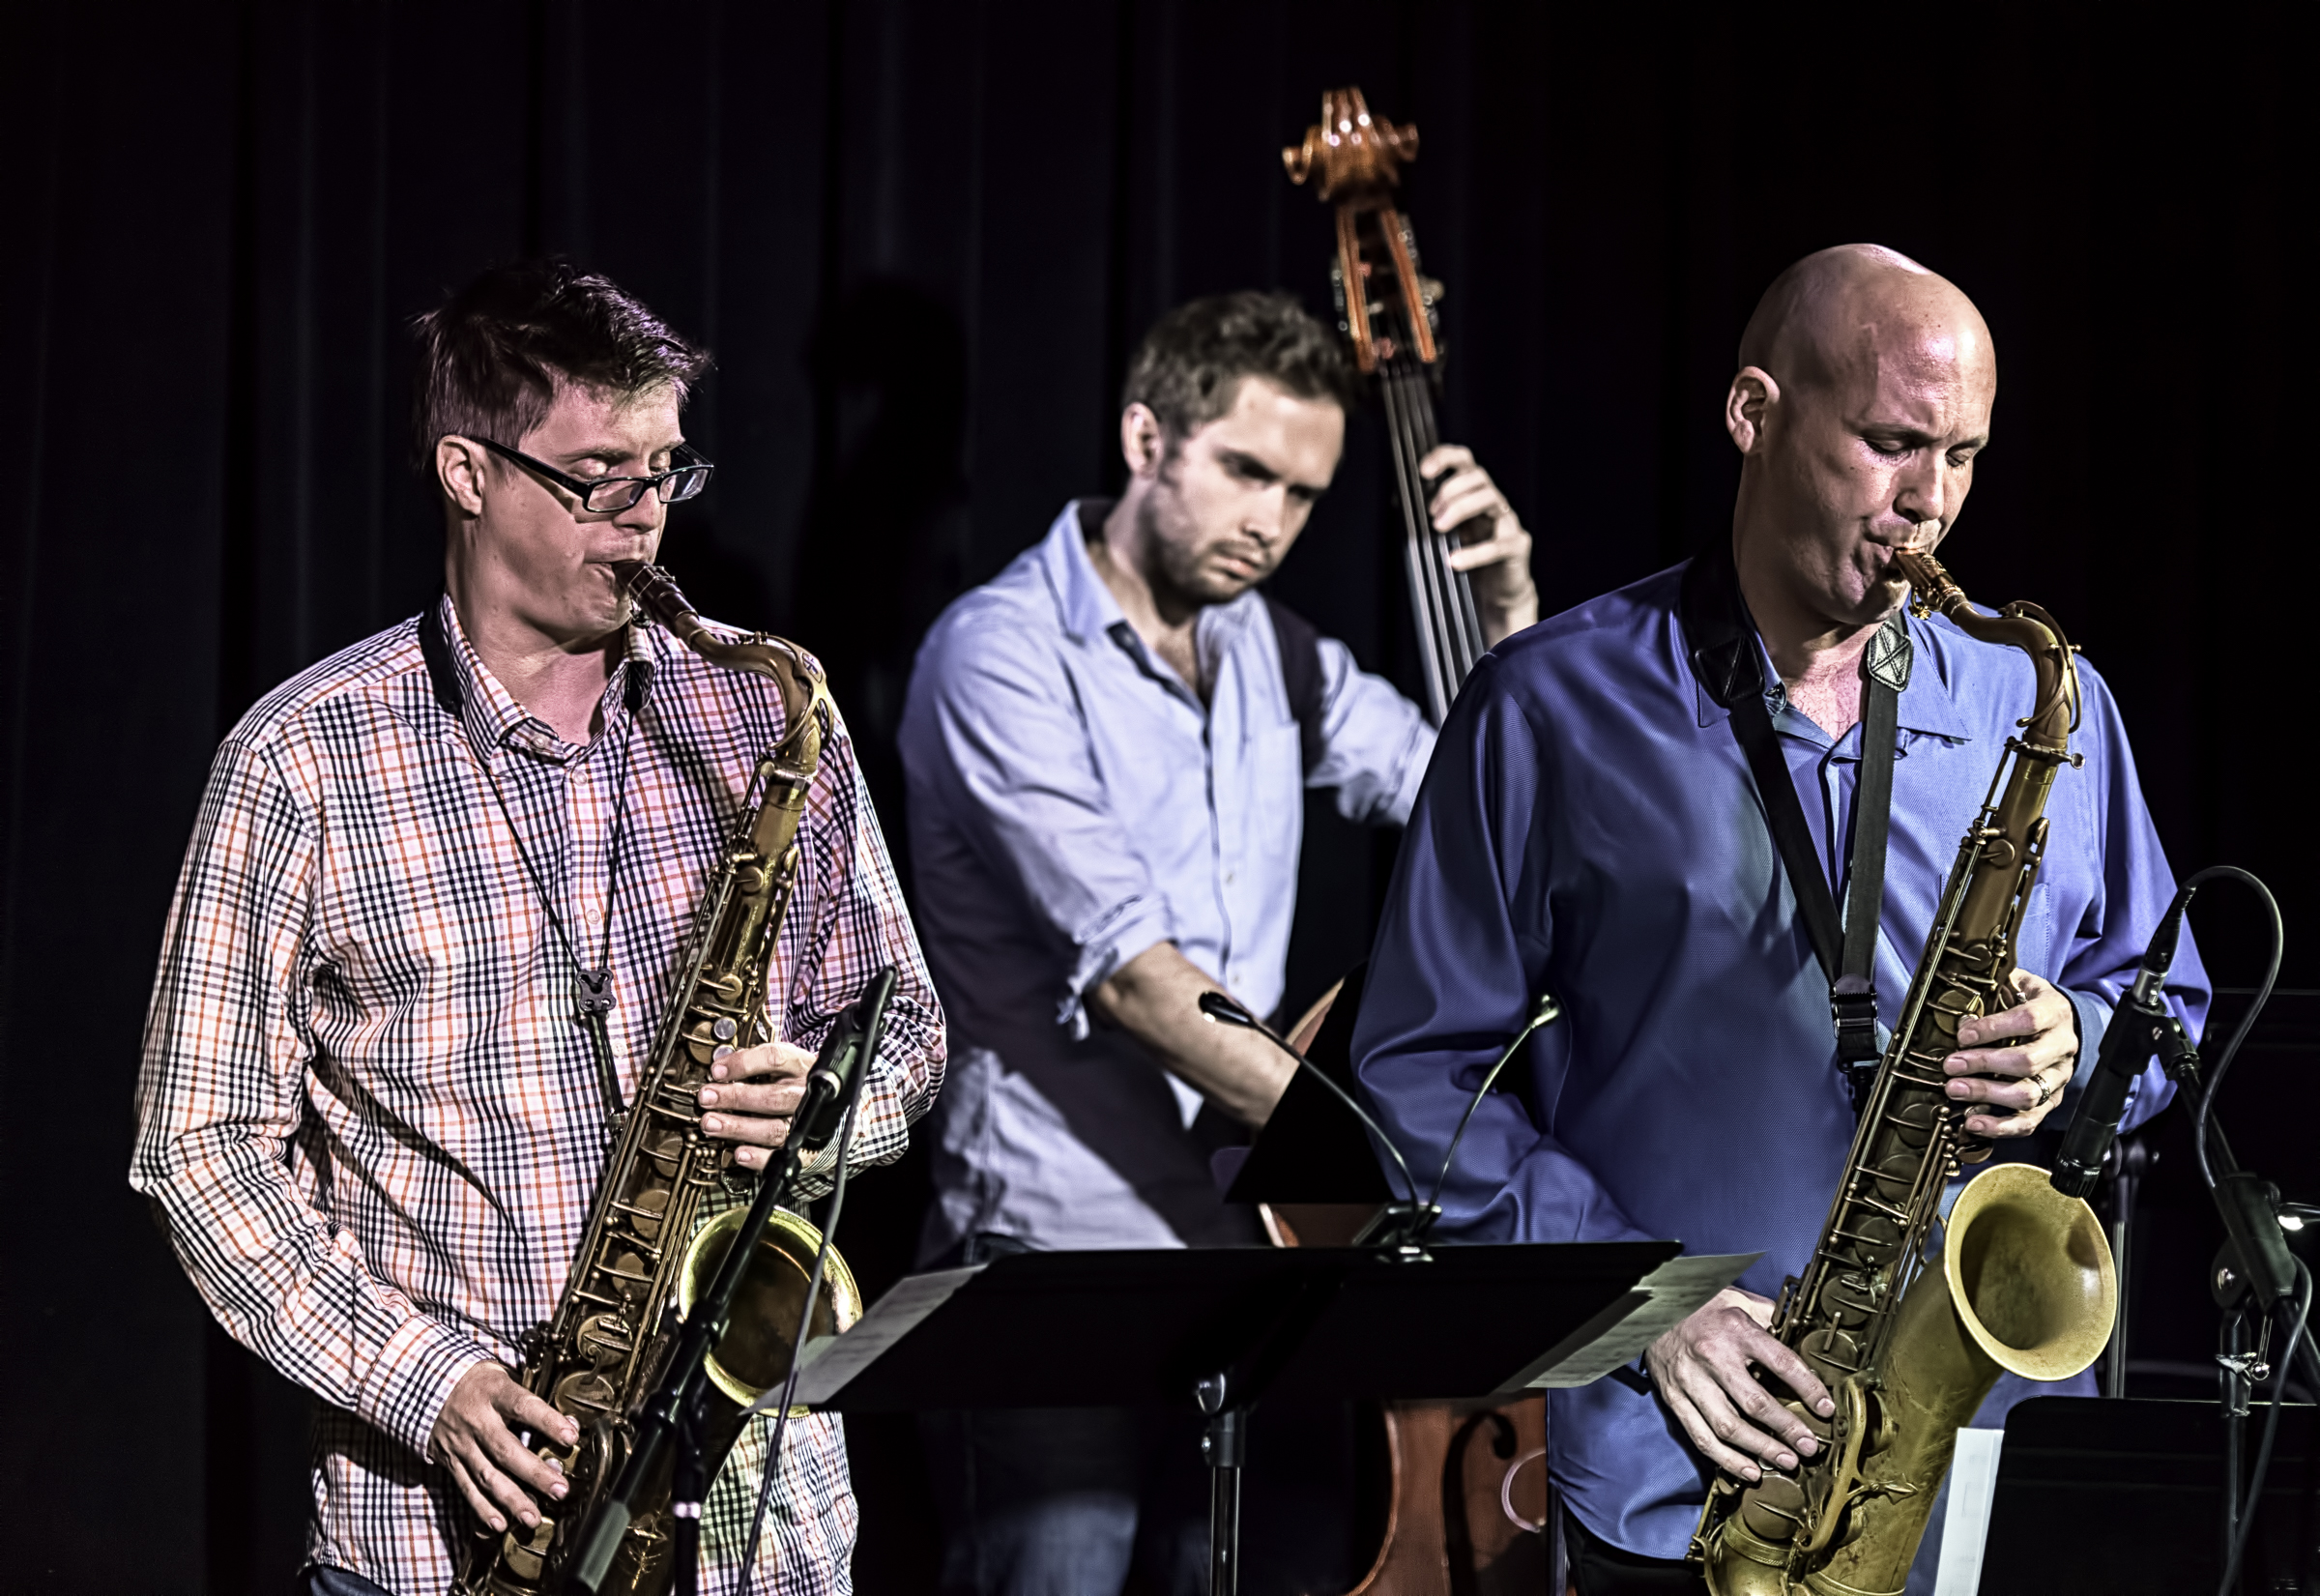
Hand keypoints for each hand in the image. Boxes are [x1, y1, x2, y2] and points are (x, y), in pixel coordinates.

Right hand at [429, 1363, 576, 1533]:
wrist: (424, 1385)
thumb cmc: (477, 1382)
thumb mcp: (503, 1375)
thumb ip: (532, 1399)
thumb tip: (570, 1423)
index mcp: (493, 1392)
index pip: (523, 1406)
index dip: (547, 1421)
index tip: (571, 1436)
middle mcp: (476, 1420)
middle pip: (506, 1450)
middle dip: (534, 1473)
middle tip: (559, 1490)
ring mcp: (461, 1444)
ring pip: (487, 1475)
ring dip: (512, 1500)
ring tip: (533, 1517)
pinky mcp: (450, 1461)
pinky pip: (466, 1488)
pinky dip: (482, 1508)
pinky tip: (499, 1524)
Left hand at [700, 1040, 814, 1169]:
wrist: (826, 1110)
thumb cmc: (794, 1083)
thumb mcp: (781, 1063)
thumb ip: (754, 1063)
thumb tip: (720, 1064)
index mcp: (800, 1066)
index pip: (775, 1059)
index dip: (744, 1064)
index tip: (717, 1071)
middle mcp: (804, 1095)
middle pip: (772, 1097)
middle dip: (735, 1098)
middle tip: (707, 1097)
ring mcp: (804, 1123)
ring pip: (773, 1129)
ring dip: (738, 1128)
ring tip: (711, 1124)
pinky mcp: (803, 1150)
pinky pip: (781, 1156)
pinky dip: (759, 1157)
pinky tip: (739, 1153)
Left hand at [1420, 443, 1537, 643]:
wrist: (1499, 591)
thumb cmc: (1470, 558)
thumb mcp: (1446, 533)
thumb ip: (1429, 516)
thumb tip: (1396, 501)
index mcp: (1475, 493)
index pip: (1465, 461)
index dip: (1445, 458)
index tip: (1423, 470)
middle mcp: (1494, 502)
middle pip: (1478, 476)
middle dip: (1450, 490)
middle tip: (1431, 512)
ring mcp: (1508, 522)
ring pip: (1490, 498)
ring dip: (1461, 508)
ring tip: (1439, 527)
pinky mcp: (1517, 546)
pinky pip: (1499, 545)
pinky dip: (1475, 552)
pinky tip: (1455, 560)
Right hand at [1645, 1287, 1834, 1483]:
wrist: (1653, 1308)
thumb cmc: (1702, 1307)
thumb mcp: (1739, 1300)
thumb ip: (1771, 1318)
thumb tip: (1804, 1338)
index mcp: (1735, 1330)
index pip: (1781, 1362)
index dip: (1808, 1388)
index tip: (1826, 1409)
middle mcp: (1712, 1357)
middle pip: (1755, 1403)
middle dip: (1787, 1429)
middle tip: (1810, 1447)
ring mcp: (1690, 1381)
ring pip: (1728, 1426)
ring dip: (1761, 1449)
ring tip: (1787, 1462)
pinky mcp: (1674, 1398)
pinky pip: (1700, 1436)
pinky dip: (1726, 1459)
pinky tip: (1749, 1471)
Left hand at [1942, 969, 2078, 1137]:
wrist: (2060, 1022)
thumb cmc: (2028, 1002)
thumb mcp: (2017, 984)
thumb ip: (1994, 987)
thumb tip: (1960, 998)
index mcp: (2055, 1012)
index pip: (2029, 1020)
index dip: (1994, 1028)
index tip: (1963, 1034)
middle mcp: (2062, 1046)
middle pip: (2027, 1061)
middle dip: (1984, 1064)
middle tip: (1951, 1065)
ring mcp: (2059, 1077)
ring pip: (2029, 1094)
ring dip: (1987, 1095)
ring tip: (1955, 1091)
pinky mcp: (2052, 1101)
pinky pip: (2030, 1120)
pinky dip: (2000, 1126)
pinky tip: (1973, 1123)